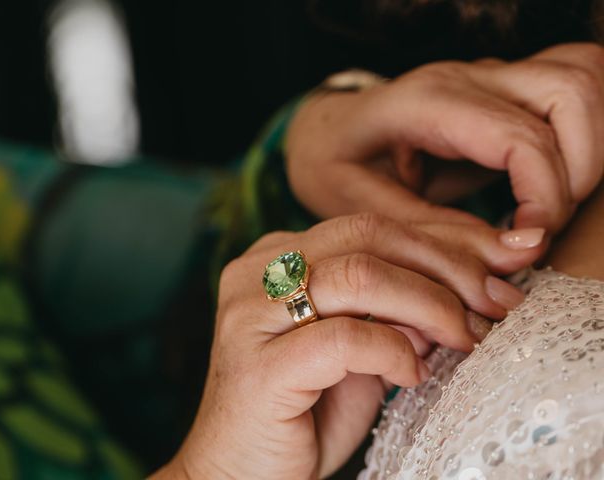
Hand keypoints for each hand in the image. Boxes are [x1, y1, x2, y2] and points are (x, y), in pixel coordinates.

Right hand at [153, 214, 542, 478]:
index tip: (501, 266)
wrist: (242, 473)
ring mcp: (250, 316)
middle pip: (367, 235)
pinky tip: (412, 373)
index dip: (444, 239)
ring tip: (462, 338)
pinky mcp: (257, 366)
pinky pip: (345, 338)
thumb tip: (466, 282)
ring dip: (429, 305)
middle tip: (494, 304)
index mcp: (277, 256)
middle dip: (446, 265)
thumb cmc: (305, 411)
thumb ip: (397, 310)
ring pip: (359, 275)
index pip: (370, 224)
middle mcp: (256, 272)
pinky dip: (394, 351)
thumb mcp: (361, 350)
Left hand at [286, 43, 603, 233]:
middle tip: (542, 227)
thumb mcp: (359, 206)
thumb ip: (433, 231)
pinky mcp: (501, 94)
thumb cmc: (334, 165)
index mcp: (426, 102)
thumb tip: (513, 254)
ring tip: (549, 208)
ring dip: (587, 150)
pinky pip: (567, 97)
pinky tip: (546, 187)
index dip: (546, 194)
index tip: (532, 245)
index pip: (520, 135)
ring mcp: (487, 79)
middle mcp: (465, 78)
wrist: (325, 133)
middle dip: (578, 169)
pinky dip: (579, 141)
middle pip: (570, 90)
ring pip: (580, 82)